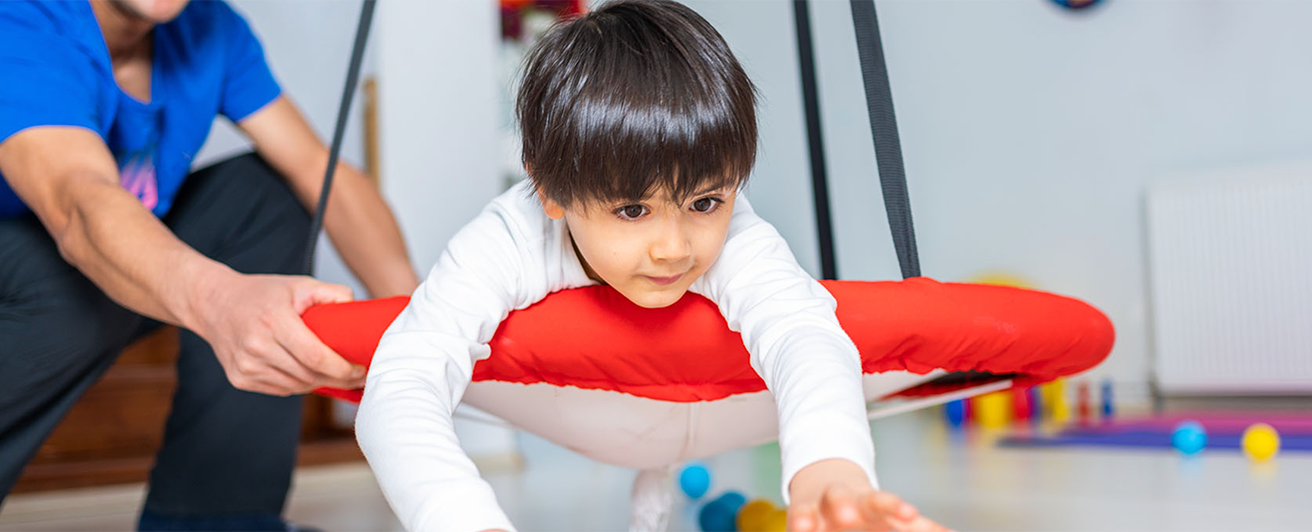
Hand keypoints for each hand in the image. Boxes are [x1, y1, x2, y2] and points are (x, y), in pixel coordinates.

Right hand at [191, 271, 364, 395]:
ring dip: (320, 383)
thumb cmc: (260, 294)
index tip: (361, 370)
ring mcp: (245, 367)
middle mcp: (256, 347)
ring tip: (337, 375)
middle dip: (339, 380)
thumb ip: (331, 294)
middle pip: (309, 376)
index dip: (343, 369)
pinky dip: (299, 384)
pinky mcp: (240, 379)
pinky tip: (309, 374)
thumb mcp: (298, 284)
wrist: (213, 304)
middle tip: (358, 377)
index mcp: (273, 321)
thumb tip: (356, 310)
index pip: (316, 357)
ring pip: (297, 386)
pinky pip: (281, 390)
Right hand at [788, 459, 953, 531]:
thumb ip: (920, 528)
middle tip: (852, 516)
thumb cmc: (865, 507)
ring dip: (816, 512)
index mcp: (872, 502)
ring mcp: (821, 504)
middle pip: (850, 498)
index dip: (897, 508)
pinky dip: (798, 523)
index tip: (910, 514)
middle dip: (851, 505)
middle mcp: (846, 500)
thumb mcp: (890, 515)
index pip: (885, 502)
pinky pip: (798, 515)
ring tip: (811, 526)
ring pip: (821, 502)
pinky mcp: (800, 511)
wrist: (825, 480)